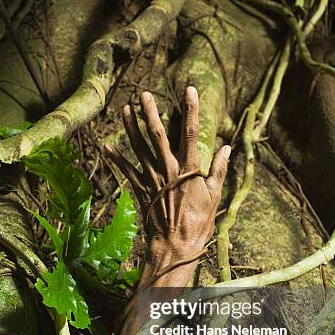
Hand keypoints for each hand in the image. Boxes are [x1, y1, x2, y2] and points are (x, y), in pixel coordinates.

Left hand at [105, 87, 229, 284]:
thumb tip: (227, 148)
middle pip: (157, 135)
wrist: (176, 245)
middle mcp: (167, 170)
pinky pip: (126, 171)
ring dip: (131, 127)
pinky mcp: (141, 190)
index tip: (189, 89)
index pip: (190, 133)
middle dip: (151, 113)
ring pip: (138, 148)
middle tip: (144, 94)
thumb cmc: (199, 222)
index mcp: (188, 169)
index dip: (190, 109)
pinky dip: (116, 158)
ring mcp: (152, 179)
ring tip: (125, 109)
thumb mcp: (215, 196)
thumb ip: (219, 169)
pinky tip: (106, 145)